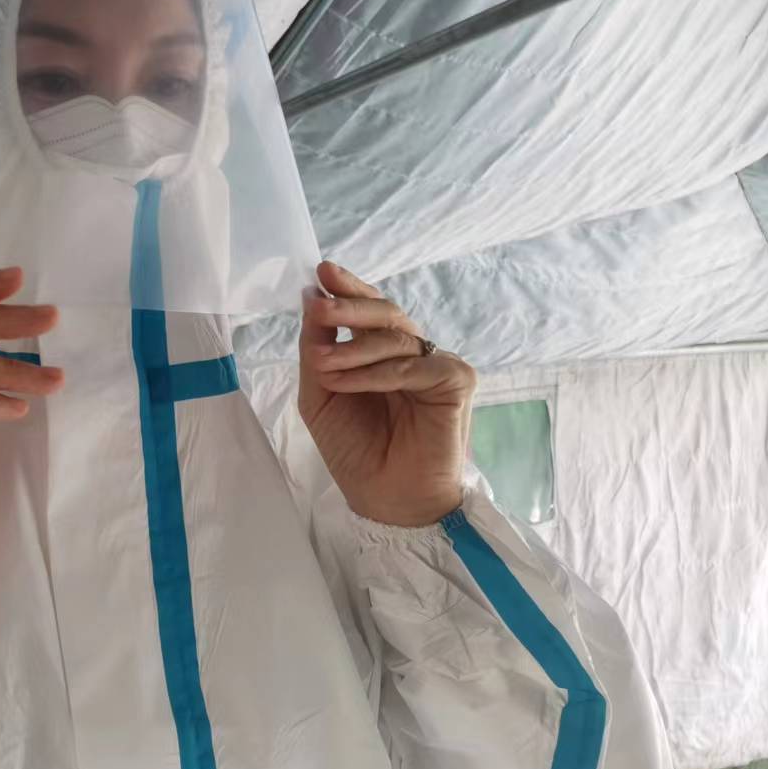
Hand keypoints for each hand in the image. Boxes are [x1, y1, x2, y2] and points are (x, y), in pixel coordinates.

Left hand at [298, 261, 476, 527]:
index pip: (369, 310)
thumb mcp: (321, 394)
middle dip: (350, 305)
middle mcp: (412, 352)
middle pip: (385, 313)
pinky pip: (414, 365)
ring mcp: (436, 364)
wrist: (384, 497)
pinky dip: (378, 373)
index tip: (322, 271)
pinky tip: (349, 383)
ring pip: (396, 336)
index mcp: (381, 351)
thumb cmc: (355, 449)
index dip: (348, 288)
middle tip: (321, 303)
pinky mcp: (456, 381)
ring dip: (354, 347)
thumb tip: (312, 298)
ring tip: (323, 363)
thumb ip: (317, 348)